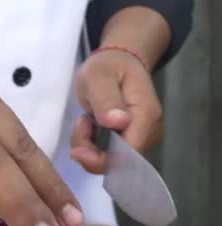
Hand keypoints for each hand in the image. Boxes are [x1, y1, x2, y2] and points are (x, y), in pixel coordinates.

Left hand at [71, 49, 162, 173]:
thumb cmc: (107, 67)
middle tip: (80, 124)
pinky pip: (108, 155)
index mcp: (146, 116)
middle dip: (91, 151)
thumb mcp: (98, 77)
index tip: (77, 148)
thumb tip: (119, 123)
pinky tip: (89, 126)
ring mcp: (141, 138)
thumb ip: (106, 99)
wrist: (116, 63)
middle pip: (118, 162)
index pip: (128, 154)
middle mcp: (150, 131)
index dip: (101, 159)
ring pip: (110, 160)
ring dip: (89, 146)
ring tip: (84, 120)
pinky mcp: (130, 141)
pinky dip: (91, 146)